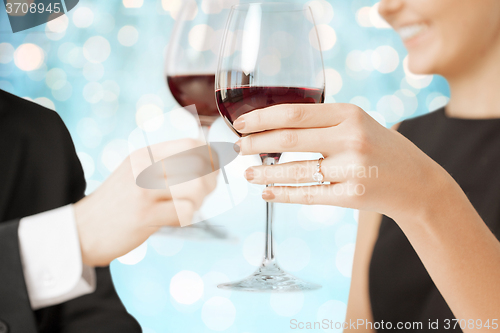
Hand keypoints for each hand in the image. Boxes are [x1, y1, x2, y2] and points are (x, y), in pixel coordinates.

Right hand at [74, 139, 217, 266]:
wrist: (82, 230)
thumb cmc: (116, 204)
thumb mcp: (135, 173)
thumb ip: (164, 166)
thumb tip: (205, 163)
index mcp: (144, 154)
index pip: (190, 145)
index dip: (210, 156)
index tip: (214, 169)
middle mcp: (145, 167)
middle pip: (198, 165)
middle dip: (210, 181)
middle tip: (204, 194)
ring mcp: (144, 190)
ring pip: (195, 188)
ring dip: (199, 201)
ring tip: (190, 207)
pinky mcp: (145, 215)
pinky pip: (184, 212)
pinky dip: (188, 217)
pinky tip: (179, 219)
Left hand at [234, 103, 452, 219]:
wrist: (417, 182)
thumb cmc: (381, 149)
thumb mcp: (358, 123)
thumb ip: (323, 122)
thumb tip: (272, 127)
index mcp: (350, 114)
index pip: (295, 113)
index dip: (263, 118)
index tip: (241, 123)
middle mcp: (351, 138)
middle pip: (290, 139)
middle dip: (256, 143)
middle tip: (238, 147)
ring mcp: (352, 168)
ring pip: (295, 170)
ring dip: (264, 173)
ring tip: (247, 174)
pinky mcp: (352, 195)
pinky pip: (308, 195)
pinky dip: (283, 194)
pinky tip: (267, 194)